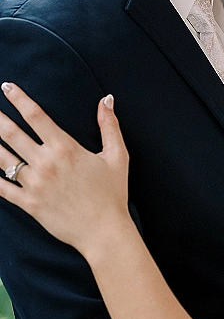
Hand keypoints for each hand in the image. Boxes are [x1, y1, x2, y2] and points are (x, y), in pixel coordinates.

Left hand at [0, 84, 129, 257]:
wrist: (103, 231)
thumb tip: (106, 100)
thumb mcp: (118, 156)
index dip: (19, 99)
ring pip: (3, 159)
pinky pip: (2, 188)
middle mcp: (45, 163)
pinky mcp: (28, 203)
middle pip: (12, 134)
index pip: (36, 116)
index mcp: (65, 148)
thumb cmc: (112, 193)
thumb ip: (109, 126)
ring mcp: (34, 184)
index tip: (7, 87)